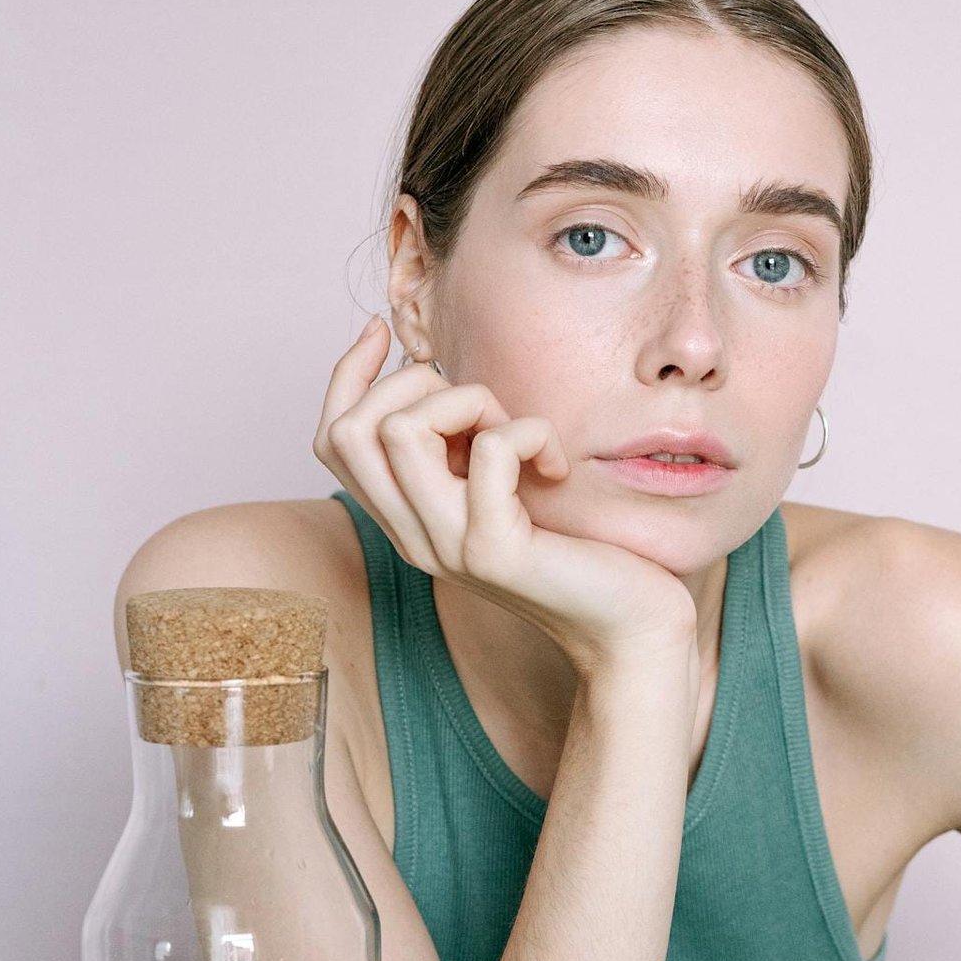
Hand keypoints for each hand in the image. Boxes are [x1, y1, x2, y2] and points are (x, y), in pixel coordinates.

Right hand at [314, 318, 701, 674]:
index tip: (386, 332)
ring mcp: (448, 547)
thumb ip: (458, 447)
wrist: (628, 627)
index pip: (332, 439)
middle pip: (352, 429)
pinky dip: (530, 432)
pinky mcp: (494, 549)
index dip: (348, 375)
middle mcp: (413, 537)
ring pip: (402, 431)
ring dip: (471, 403)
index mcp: (407, 519)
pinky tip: (556, 465)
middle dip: (414, 384)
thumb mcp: (500, 486)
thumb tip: (431, 369)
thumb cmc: (578, 548)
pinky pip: (491, 449)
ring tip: (521, 436)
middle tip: (486, 408)